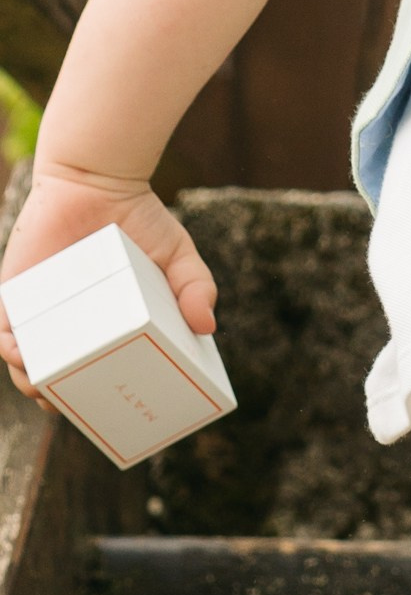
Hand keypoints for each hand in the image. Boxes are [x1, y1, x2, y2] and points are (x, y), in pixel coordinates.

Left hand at [0, 166, 217, 396]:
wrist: (98, 178)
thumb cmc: (140, 220)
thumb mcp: (180, 257)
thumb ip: (197, 288)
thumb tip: (207, 327)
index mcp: (111, 326)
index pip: (104, 372)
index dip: (104, 398)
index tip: (115, 417)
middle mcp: (74, 325)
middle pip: (63, 375)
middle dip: (64, 400)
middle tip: (75, 409)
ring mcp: (45, 311)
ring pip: (28, 361)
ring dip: (31, 381)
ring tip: (43, 390)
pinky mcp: (18, 292)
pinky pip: (5, 328)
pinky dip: (8, 347)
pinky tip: (18, 353)